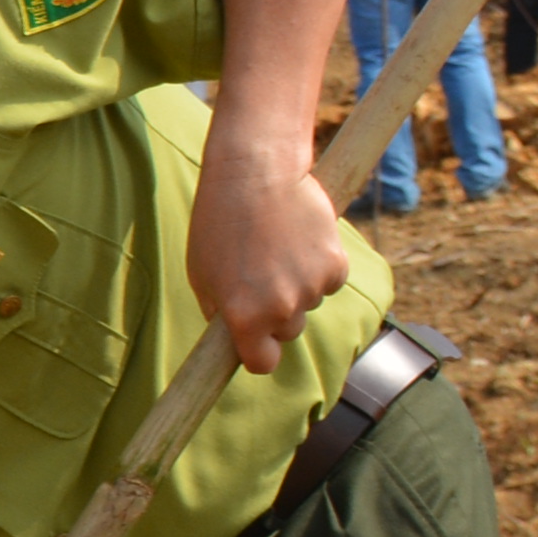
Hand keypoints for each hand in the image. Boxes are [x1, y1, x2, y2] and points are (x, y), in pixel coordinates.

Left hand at [184, 138, 355, 366]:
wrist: (255, 172)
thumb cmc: (219, 221)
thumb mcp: (201, 273)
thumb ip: (218, 310)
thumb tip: (231, 335)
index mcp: (244, 317)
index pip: (262, 363)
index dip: (258, 353)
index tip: (255, 342)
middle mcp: (282, 309)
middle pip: (288, 332)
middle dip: (276, 314)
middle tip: (260, 276)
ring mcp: (312, 287)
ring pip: (309, 303)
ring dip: (297, 285)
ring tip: (276, 247)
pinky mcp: (336, 264)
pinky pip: (329, 281)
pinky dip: (319, 266)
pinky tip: (299, 239)